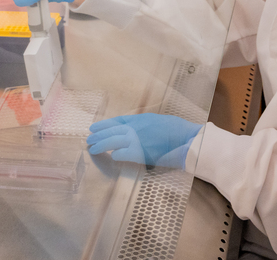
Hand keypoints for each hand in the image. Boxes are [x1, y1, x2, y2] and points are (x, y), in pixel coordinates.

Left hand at [87, 114, 202, 168]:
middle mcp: (136, 128)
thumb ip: (146, 124)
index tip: (95, 126)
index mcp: (141, 119)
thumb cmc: (178, 130)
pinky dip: (115, 155)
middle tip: (89, 137)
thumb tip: (139, 129)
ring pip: (112, 141)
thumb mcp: (159, 121)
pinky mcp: (139, 152)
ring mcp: (136, 139)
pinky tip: (111, 157)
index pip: (117, 120)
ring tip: (92, 148)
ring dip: (101, 145)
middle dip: (98, 134)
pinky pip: (122, 153)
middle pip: (111, 130)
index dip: (105, 124)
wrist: (187, 139)